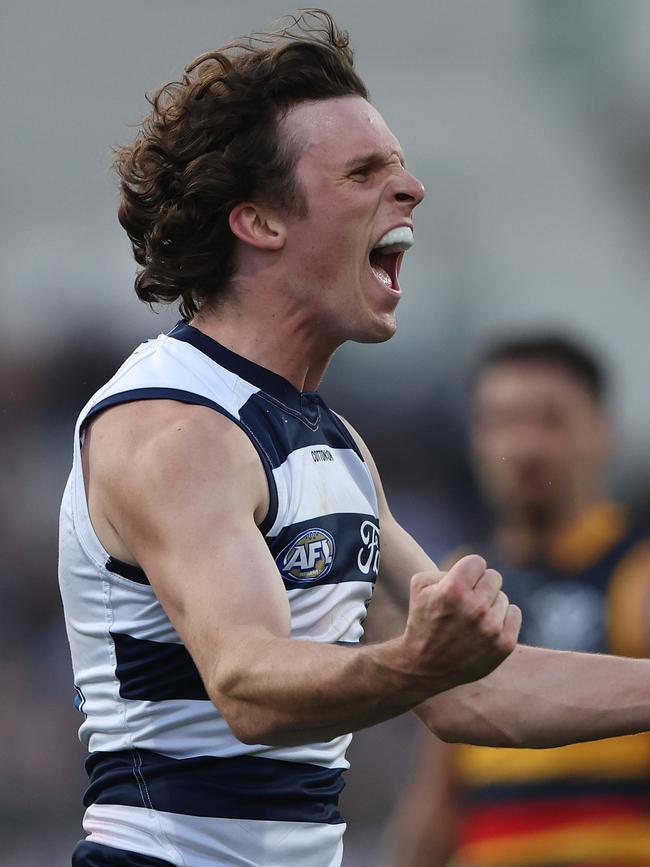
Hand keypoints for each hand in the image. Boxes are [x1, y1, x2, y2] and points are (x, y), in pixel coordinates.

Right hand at [400, 554, 520, 690]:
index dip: (467, 571)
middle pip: (494, 576)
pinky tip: (486, 626)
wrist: (425, 667)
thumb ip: (446, 569)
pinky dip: (502, 617)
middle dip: (480, 586)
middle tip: (466, 601)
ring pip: (503, 597)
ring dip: (489, 604)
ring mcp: (492, 628)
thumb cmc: (422, 621)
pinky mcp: (505, 644)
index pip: (477, 562)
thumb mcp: (420, 586)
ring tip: (472, 619)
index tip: (460, 583)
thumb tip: (472, 571)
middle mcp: (476, 607)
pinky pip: (514, 613)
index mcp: (454, 589)